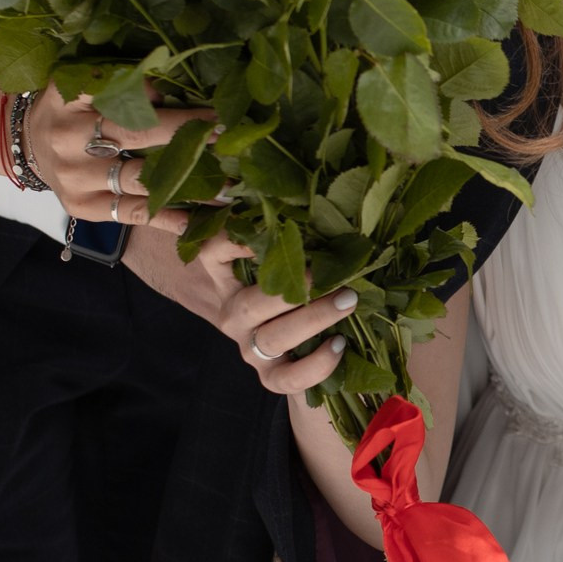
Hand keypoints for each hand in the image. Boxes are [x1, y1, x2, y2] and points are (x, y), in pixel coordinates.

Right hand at [23, 87, 214, 232]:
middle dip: (185, 136)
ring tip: (228, 184)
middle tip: (227, 137)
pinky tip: (194, 221)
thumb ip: (121, 83)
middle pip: (136, 135)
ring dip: (187, 182)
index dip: (166, 100)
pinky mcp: (84, 206)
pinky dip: (164, 217)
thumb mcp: (82, 84)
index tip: (210, 108)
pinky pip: (130, 212)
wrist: (28, 146)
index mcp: (69, 98)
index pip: (121, 94)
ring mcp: (76, 176)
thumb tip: (174, 87)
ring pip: (139, 178)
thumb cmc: (70, 110)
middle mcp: (68, 137)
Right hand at [130, 231, 355, 395]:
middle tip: (333, 273)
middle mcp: (233, 315)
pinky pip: (289, 379)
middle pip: (249, 304)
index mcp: (229, 279)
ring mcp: (251, 349)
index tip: (266, 225)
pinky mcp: (271, 377)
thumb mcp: (288, 255)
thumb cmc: (300, 286)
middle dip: (294, 288)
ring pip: (273, 338)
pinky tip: (339, 344)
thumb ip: (281, 226)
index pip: (214, 253)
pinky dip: (316, 365)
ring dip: (313, 318)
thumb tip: (269, 182)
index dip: (233, 240)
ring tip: (349, 300)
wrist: (304, 348)